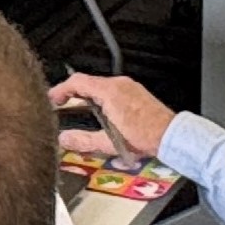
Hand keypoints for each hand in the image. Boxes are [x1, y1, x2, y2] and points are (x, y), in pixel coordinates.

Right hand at [51, 73, 176, 161]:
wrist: (171, 136)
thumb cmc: (146, 137)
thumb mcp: (108, 143)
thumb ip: (82, 140)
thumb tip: (64, 139)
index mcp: (109, 91)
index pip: (77, 81)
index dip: (60, 89)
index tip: (53, 98)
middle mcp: (120, 84)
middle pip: (88, 82)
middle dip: (73, 94)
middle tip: (62, 105)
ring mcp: (129, 87)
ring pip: (101, 86)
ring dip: (87, 96)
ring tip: (79, 110)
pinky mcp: (136, 92)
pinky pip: (113, 89)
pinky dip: (101, 97)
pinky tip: (102, 112)